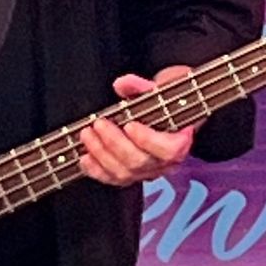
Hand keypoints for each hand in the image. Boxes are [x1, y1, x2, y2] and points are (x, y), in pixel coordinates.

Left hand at [79, 68, 196, 187]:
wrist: (169, 112)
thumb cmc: (169, 102)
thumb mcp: (164, 86)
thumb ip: (143, 86)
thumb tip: (122, 85)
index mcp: (180, 141)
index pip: (168, 150)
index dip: (147, 140)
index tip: (130, 125)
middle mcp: (165, 162)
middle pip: (139, 161)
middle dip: (114, 143)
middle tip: (99, 124)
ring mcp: (147, 171)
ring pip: (123, 173)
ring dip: (101, 154)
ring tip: (87, 134)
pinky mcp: (131, 176)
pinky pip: (112, 180)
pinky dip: (96, 170)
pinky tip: (85, 157)